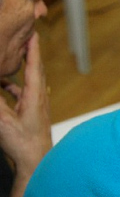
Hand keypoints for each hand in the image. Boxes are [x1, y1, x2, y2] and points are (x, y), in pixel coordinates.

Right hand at [0, 33, 51, 177]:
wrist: (36, 163)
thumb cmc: (23, 144)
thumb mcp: (2, 120)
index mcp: (35, 97)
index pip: (34, 67)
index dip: (32, 49)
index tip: (32, 33)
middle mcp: (39, 100)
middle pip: (34, 71)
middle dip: (28, 54)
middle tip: (25, 38)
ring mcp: (37, 107)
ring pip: (27, 83)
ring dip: (18, 70)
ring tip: (8, 60)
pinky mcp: (32, 115)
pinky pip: (22, 95)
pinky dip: (12, 87)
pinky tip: (3, 86)